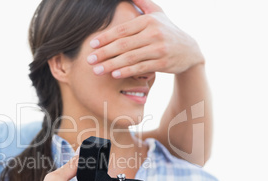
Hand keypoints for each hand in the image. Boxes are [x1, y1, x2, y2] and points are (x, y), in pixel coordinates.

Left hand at [87, 0, 204, 77]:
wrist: (190, 50)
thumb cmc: (167, 31)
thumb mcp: (158, 13)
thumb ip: (142, 3)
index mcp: (148, 20)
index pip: (122, 30)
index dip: (105, 37)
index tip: (92, 44)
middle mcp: (154, 33)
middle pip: (123, 44)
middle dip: (104, 53)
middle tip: (89, 60)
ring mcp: (159, 49)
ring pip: (131, 58)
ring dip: (112, 65)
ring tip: (97, 70)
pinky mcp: (163, 63)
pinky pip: (141, 68)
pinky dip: (127, 71)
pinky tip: (114, 75)